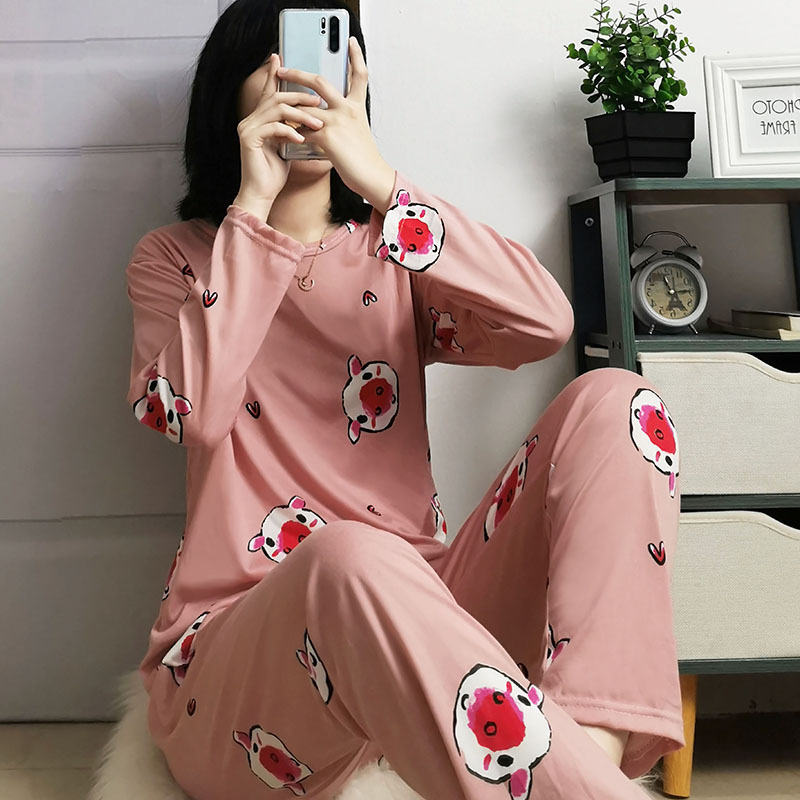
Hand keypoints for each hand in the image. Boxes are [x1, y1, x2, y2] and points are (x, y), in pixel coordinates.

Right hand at [235, 52, 325, 211]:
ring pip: (275, 109)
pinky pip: (273, 127)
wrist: (262, 194)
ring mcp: (247, 128)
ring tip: (317, 123)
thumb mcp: (287, 146)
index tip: (284, 59)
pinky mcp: (249, 139)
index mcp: (259, 119)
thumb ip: (292, 129)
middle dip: (299, 97)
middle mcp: (250, 120)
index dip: (275, 74)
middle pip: (276, 96)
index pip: (270, 92)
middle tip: (318, 101)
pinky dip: (290, 131)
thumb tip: (309, 118)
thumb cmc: (274, 174)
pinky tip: (302, 138)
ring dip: (300, 114)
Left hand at [277, 36, 394, 212]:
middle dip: (298, 74)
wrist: (372, 176)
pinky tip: (286, 136)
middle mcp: (348, 109)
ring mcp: (337, 121)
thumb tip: (323, 117)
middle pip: (320, 82)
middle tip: (283, 70)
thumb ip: (344, 119)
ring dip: (288, 107)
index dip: (356, 56)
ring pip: (305, 106)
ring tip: (275, 107)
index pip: (359, 75)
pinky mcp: (327, 137)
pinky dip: (293, 133)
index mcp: (357, 106)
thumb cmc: (365, 159)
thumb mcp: (358, 132)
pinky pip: (303, 130)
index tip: (351, 42)